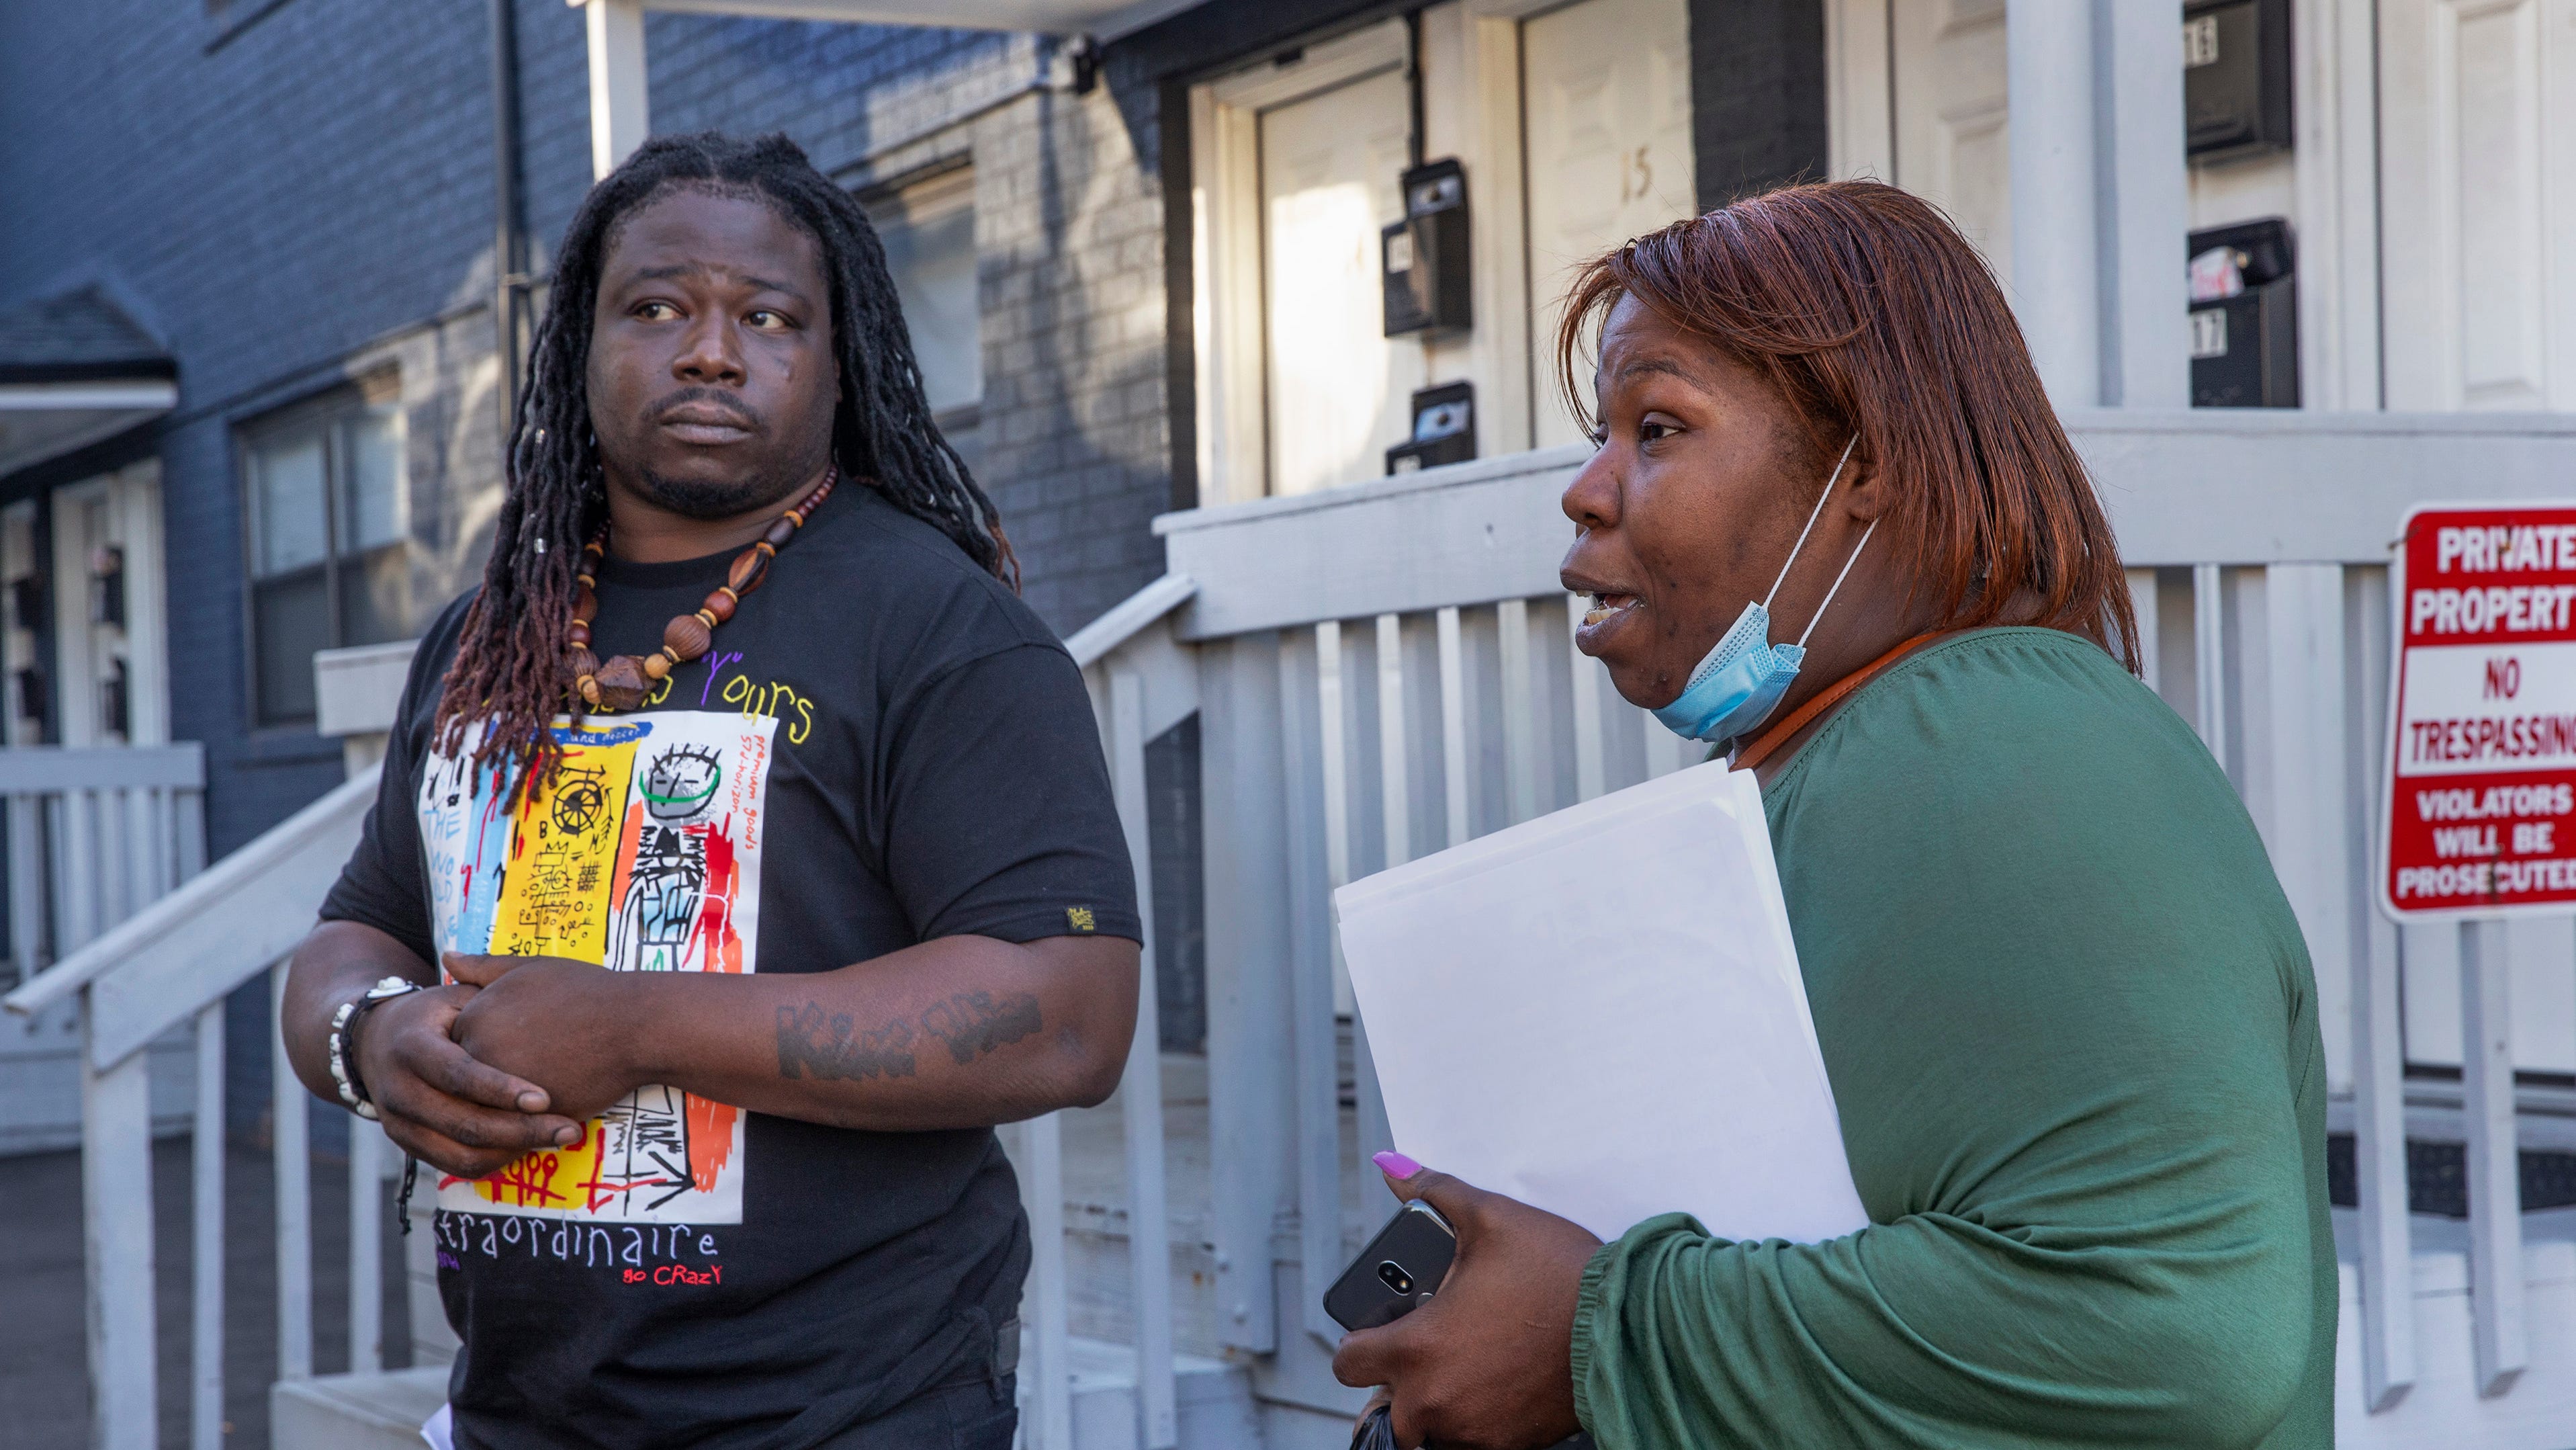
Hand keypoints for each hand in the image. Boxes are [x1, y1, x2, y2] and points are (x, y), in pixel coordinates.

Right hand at [353, 983, 582, 1178]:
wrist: (375, 1043)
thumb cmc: (434, 1015)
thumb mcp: (454, 997)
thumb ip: (488, 998)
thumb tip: (536, 995)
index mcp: (410, 1048)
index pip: (457, 1075)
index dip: (500, 1090)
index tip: (545, 1098)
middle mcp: (398, 1091)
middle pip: (463, 1124)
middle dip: (520, 1130)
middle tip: (569, 1128)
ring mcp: (398, 1123)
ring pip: (460, 1154)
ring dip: (513, 1151)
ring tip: (558, 1138)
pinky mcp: (408, 1144)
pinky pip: (455, 1165)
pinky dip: (495, 1161)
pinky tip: (530, 1146)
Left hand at [446, 952, 645, 1121]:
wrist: (636, 1024)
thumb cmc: (588, 992)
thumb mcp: (531, 968)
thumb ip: (485, 967)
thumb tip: (447, 956)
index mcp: (474, 1017)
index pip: (457, 1046)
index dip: (486, 1048)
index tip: (516, 1045)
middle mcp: (478, 1053)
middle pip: (468, 1081)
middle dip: (489, 1081)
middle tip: (531, 1070)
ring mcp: (501, 1088)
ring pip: (486, 1110)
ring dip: (501, 1111)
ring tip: (534, 1097)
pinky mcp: (528, 1117)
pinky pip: (509, 1133)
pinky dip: (519, 1132)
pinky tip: (543, 1116)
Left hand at [1332, 1153, 1602, 1449]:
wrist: (1630, 1325)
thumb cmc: (1559, 1273)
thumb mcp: (1492, 1218)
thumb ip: (1433, 1192)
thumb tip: (1391, 1166)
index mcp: (1416, 1350)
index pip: (1348, 1363)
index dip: (1359, 1341)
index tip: (1380, 1329)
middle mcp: (1436, 1400)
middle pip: (1385, 1410)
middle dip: (1400, 1381)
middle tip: (1431, 1345)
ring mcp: (1473, 1429)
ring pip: (1429, 1428)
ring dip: (1437, 1402)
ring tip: (1467, 1359)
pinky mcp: (1510, 1443)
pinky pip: (1472, 1439)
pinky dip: (1476, 1416)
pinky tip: (1499, 1378)